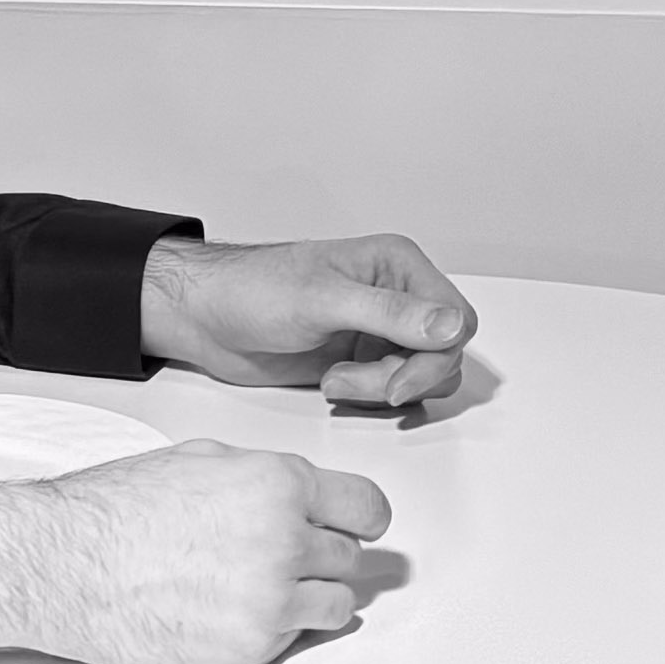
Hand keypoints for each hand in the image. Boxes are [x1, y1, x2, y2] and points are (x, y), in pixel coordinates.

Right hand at [0, 442, 390, 663]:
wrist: (64, 563)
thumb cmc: (116, 510)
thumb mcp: (203, 460)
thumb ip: (268, 478)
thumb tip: (307, 497)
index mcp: (279, 483)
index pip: (368, 507)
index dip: (362, 519)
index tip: (359, 528)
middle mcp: (286, 539)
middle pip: (351, 557)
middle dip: (322, 556)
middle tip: (281, 558)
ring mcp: (273, 598)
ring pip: (338, 604)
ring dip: (312, 597)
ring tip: (263, 589)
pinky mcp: (253, 646)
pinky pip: (296, 638)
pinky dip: (276, 629)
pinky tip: (230, 611)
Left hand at [142, 232, 477, 409]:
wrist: (208, 318)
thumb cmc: (252, 290)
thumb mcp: (323, 300)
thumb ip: (391, 313)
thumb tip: (450, 325)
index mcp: (397, 265)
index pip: (457, 319)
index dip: (435, 358)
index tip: (397, 383)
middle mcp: (396, 296)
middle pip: (444, 354)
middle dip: (404, 378)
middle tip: (353, 384)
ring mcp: (380, 331)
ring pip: (422, 377)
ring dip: (382, 390)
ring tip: (335, 381)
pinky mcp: (363, 361)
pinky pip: (393, 391)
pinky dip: (369, 398)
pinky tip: (331, 386)